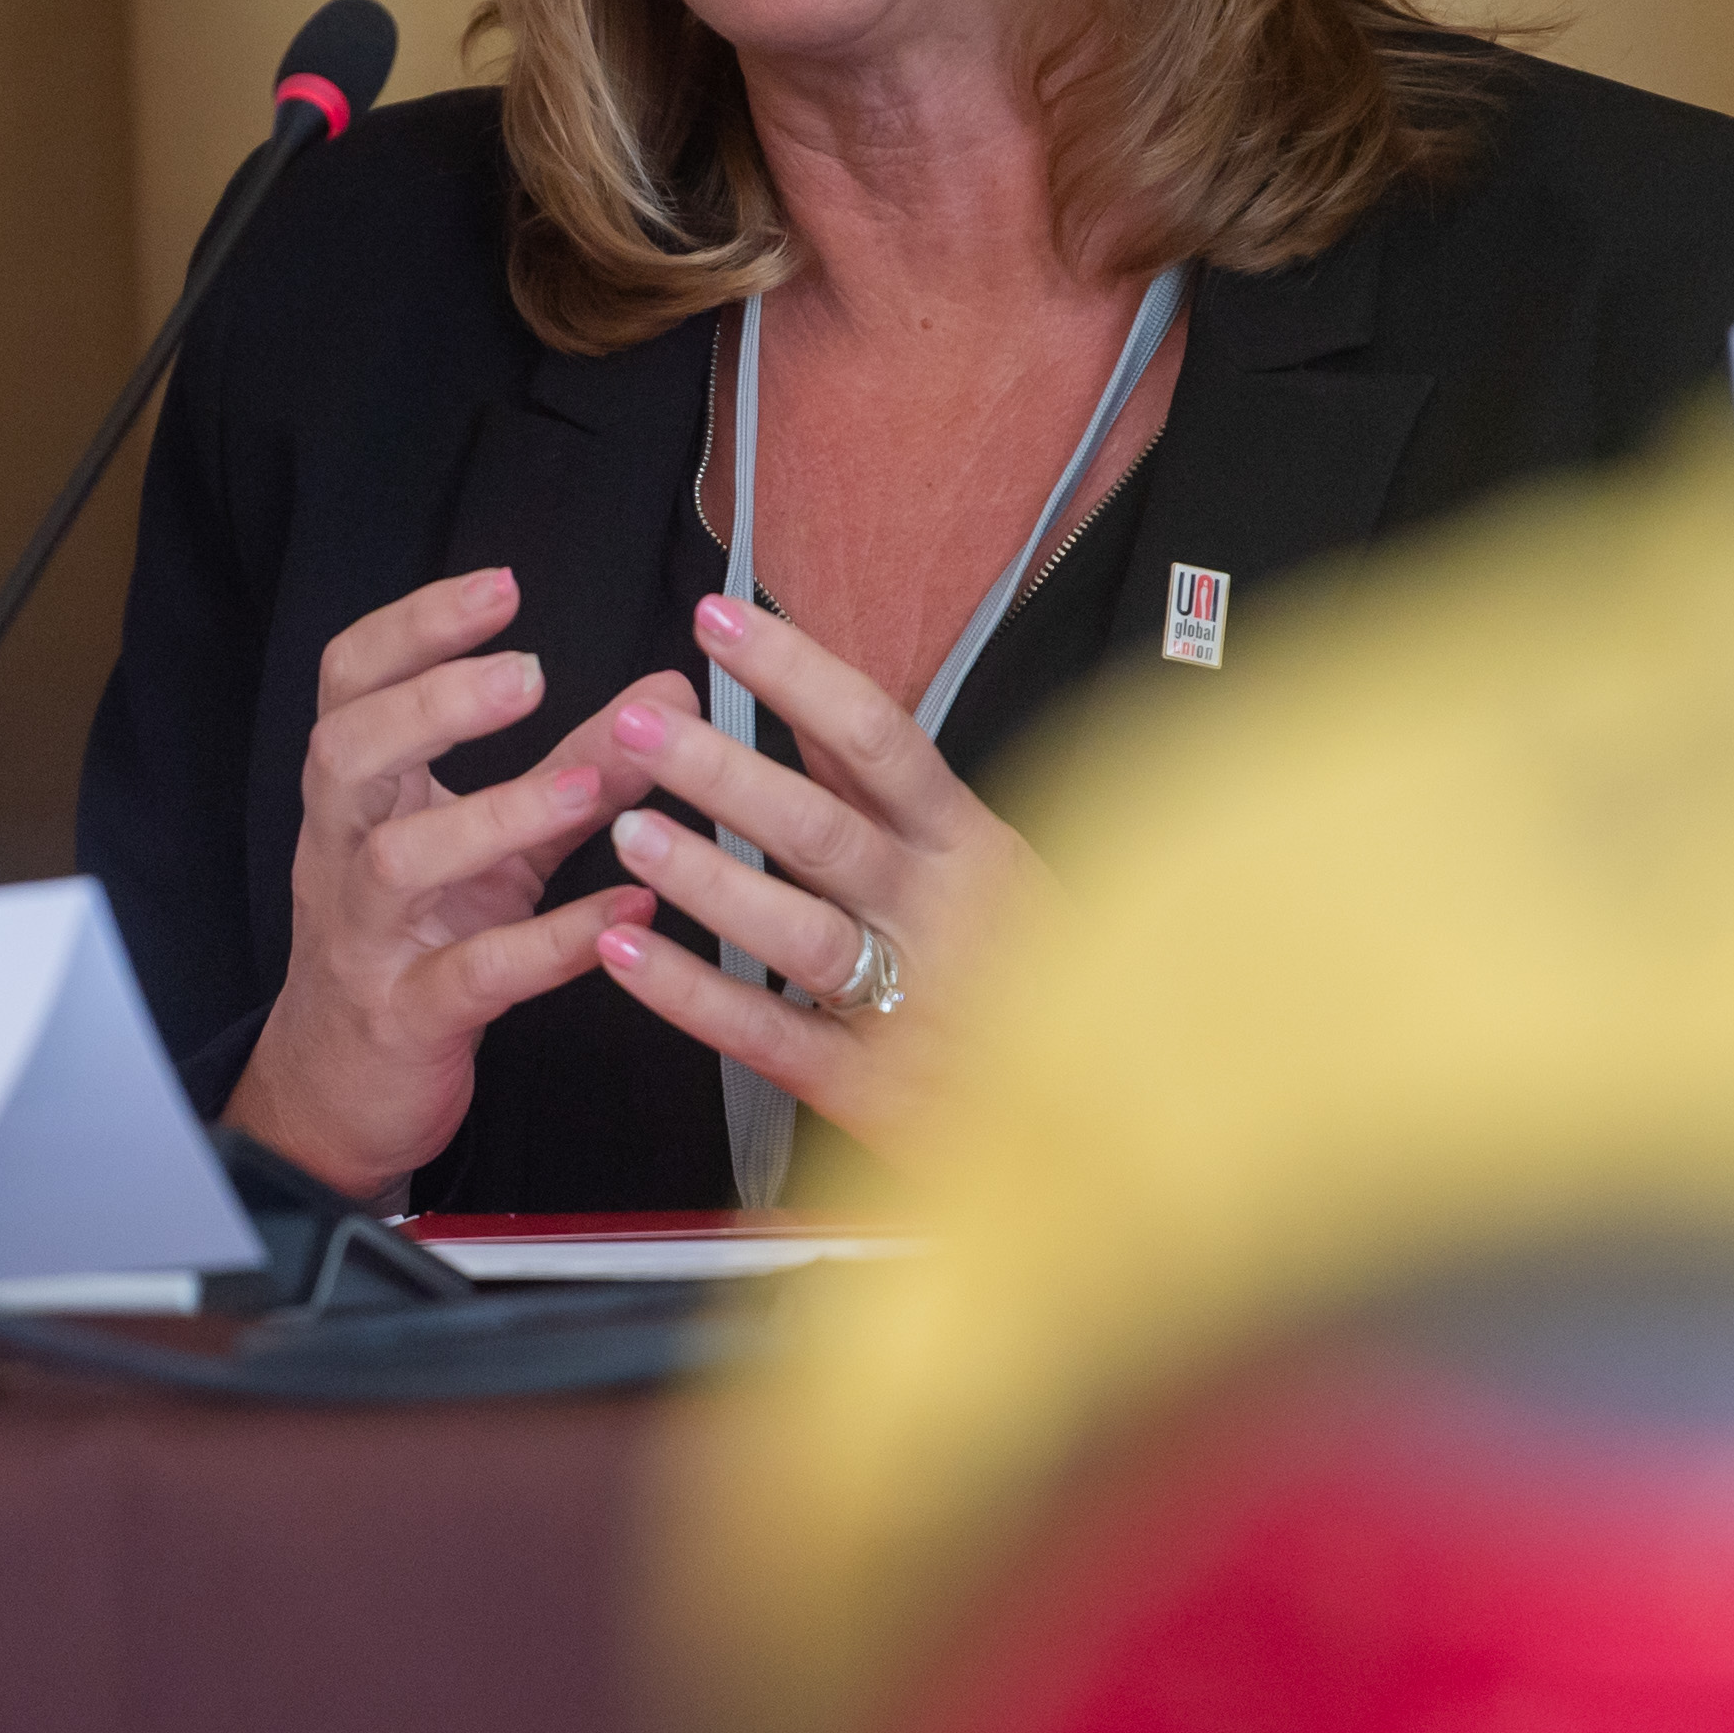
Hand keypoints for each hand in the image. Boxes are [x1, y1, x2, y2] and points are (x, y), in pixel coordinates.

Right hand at [225, 566, 685, 1199]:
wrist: (342, 1096)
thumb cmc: (418, 944)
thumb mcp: (495, 848)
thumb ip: (575, 769)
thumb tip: (670, 693)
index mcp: (357, 797)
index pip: (351, 684)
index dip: (415, 629)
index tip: (501, 586)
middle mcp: (343, 856)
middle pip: (346, 754)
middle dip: (431, 704)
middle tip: (528, 672)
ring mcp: (367, 939)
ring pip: (401, 864)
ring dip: (496, 814)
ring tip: (588, 788)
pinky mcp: (407, 1019)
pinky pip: (474, 975)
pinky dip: (552, 942)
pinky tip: (628, 910)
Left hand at [586, 592, 1041, 1160]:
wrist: (1109, 1110)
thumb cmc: (1028, 968)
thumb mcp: (986, 863)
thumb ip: (892, 791)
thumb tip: (805, 702)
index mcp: (970, 844)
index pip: (877, 736)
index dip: (793, 672)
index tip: (717, 622)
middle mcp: (939, 916)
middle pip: (823, 829)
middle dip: (724, 771)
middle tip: (636, 726)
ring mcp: (905, 1004)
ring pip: (796, 932)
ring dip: (706, 878)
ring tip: (629, 831)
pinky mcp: (867, 1087)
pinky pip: (766, 1033)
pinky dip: (691, 993)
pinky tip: (624, 952)